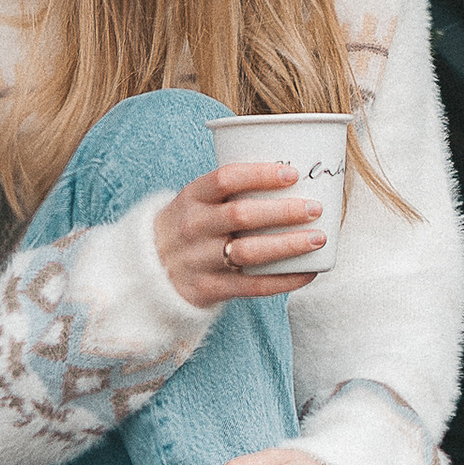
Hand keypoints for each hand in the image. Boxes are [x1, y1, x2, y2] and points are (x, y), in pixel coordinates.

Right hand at [153, 162, 325, 305]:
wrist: (145, 273)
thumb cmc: (187, 230)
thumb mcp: (194, 203)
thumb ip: (229, 191)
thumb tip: (293, 178)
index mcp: (190, 197)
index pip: (225, 178)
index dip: (261, 175)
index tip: (292, 174)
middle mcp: (192, 227)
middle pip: (242, 215)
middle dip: (284, 211)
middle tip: (315, 209)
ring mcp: (198, 261)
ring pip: (249, 253)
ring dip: (288, 245)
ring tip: (318, 238)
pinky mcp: (207, 290)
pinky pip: (251, 286)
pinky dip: (283, 281)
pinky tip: (308, 273)